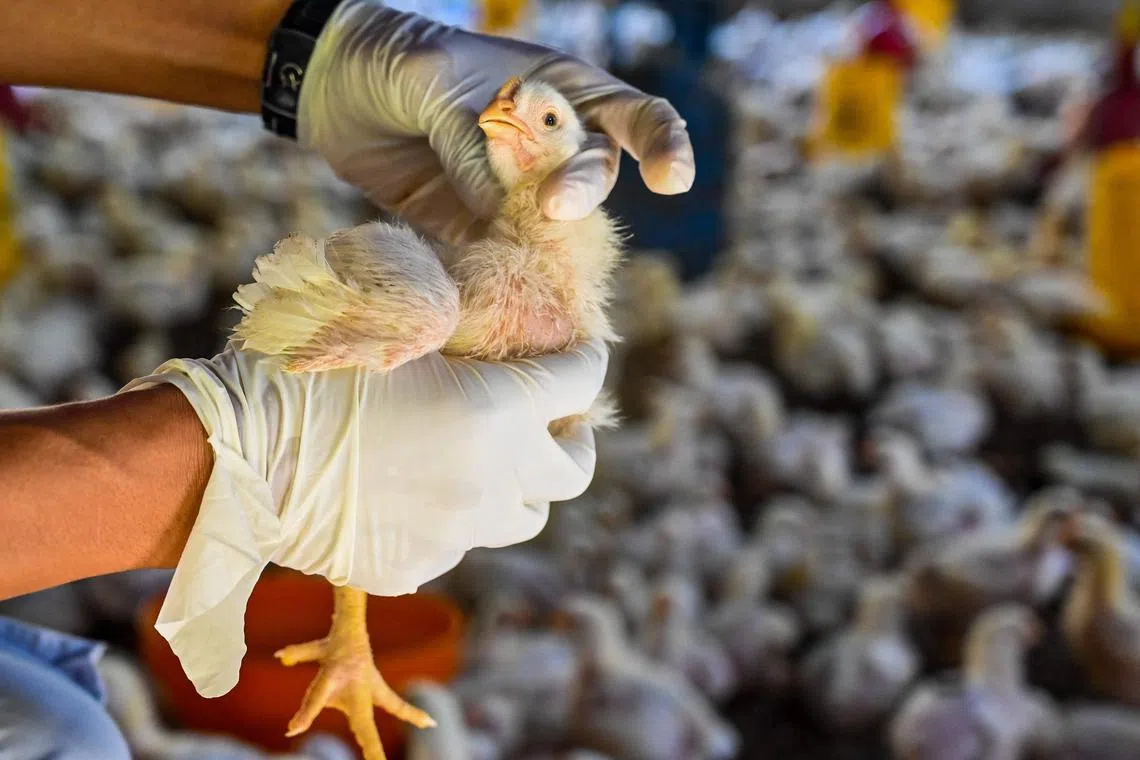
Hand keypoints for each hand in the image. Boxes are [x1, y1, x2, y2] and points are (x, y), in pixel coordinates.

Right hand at [121, 340, 606, 696]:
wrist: (232, 459)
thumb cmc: (302, 372)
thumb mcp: (386, 327)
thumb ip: (455, 331)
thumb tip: (489, 330)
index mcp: (496, 410)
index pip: (582, 382)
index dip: (586, 360)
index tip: (581, 354)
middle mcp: (493, 480)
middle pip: (575, 471)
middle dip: (576, 441)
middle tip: (562, 426)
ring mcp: (458, 533)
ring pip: (524, 516)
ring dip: (520, 485)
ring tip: (492, 462)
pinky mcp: (418, 568)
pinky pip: (459, 541)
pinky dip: (456, 515)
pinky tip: (418, 490)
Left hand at [299, 0, 694, 243]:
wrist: (333, 88)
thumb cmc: (395, 60)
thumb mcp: (430, 80)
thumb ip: (470, 137)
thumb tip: (500, 207)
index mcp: (562, 91)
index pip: (635, 116)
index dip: (662, 145)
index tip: (669, 180)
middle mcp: (553, 147)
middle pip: (595, 178)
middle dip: (583, 194)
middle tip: (554, 208)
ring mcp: (516, 194)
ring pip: (554, 230)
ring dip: (547, 246)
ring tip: (524, 258)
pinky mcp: (476, 232)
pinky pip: (505, 258)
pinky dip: (504, 276)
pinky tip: (495, 291)